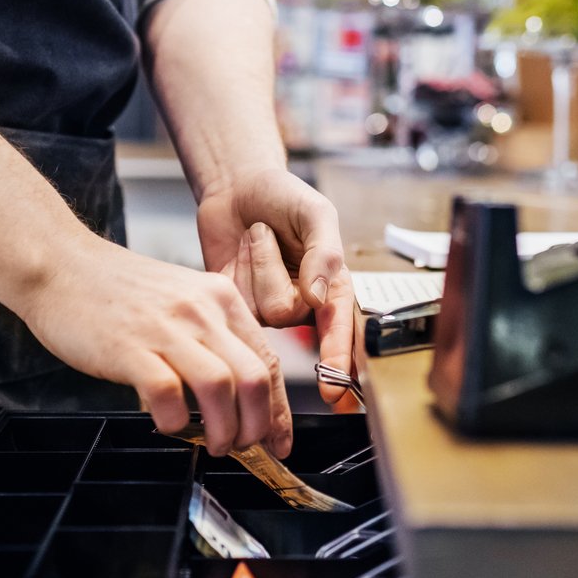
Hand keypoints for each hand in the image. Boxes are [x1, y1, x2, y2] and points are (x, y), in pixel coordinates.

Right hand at [21, 236, 291, 457]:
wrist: (60, 265)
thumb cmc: (116, 289)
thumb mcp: (180, 299)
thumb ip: (209, 338)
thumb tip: (234, 396)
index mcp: (220, 297)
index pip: (268, 360)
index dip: (279, 409)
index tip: (279, 439)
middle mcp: (201, 310)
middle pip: (255, 378)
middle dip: (259, 426)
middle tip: (246, 448)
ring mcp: (166, 327)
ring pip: (221, 388)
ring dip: (225, 430)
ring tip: (215, 444)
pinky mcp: (130, 347)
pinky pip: (168, 395)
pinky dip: (174, 421)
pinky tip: (168, 423)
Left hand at [196, 168, 355, 404]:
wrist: (238, 186)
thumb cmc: (283, 196)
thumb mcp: (315, 213)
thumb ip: (326, 252)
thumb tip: (318, 297)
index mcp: (333, 286)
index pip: (341, 331)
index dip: (338, 361)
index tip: (335, 391)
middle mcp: (304, 304)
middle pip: (288, 313)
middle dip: (274, 268)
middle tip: (273, 231)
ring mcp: (269, 308)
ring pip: (259, 306)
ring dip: (256, 261)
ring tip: (258, 237)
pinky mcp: (239, 306)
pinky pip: (236, 301)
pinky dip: (239, 266)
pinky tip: (244, 249)